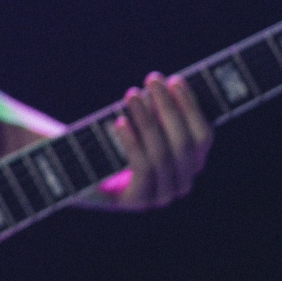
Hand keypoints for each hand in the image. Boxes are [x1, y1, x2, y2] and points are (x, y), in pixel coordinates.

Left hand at [87, 72, 212, 209]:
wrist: (78, 174)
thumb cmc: (112, 142)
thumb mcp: (138, 124)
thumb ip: (156, 110)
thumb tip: (167, 81)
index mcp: (192, 164)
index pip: (203, 136)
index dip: (191, 107)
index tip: (175, 80)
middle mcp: (182, 183)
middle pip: (185, 144)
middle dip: (169, 108)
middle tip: (152, 79)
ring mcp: (161, 196)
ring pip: (162, 155)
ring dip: (148, 120)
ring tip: (132, 95)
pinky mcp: (137, 201)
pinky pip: (142, 169)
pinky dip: (133, 142)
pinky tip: (120, 121)